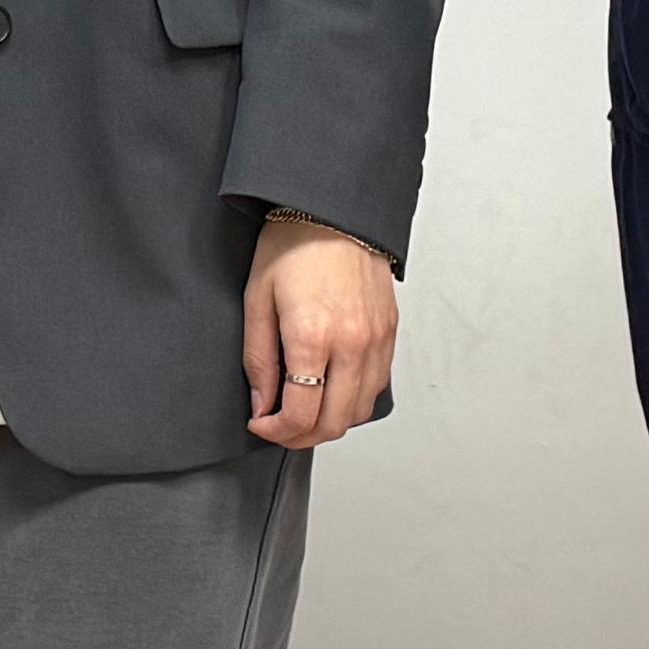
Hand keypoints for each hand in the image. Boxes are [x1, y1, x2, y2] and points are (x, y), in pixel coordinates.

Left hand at [242, 209, 398, 449]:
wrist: (335, 211)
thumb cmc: (293, 246)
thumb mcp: (258, 300)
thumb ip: (259, 360)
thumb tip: (262, 405)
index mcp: (314, 335)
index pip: (301, 414)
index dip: (276, 432)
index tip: (261, 425)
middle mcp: (352, 343)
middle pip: (334, 423)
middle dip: (302, 437)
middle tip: (280, 428)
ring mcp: (377, 340)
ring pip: (359, 410)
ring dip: (330, 421)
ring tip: (304, 411)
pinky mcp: (390, 333)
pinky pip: (377, 385)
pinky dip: (353, 399)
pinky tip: (331, 388)